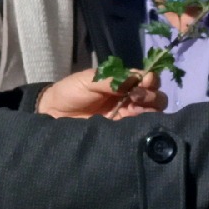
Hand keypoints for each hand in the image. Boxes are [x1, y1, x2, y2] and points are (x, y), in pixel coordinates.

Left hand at [38, 68, 167, 119]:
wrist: (54, 114)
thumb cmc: (70, 91)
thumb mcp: (89, 80)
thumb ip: (112, 79)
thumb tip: (137, 78)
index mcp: (123, 82)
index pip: (146, 79)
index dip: (150, 79)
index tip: (145, 81)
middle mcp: (129, 98)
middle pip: (155, 96)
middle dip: (152, 96)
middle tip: (137, 98)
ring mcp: (127, 115)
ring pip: (152, 112)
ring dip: (150, 109)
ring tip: (135, 109)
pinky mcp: (122, 130)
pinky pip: (139, 127)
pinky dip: (142, 123)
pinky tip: (135, 121)